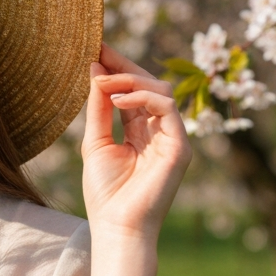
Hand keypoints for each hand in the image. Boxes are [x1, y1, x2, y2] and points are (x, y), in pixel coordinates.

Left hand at [80, 43, 191, 241]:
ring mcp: (172, 138)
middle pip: (149, 85)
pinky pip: (166, 108)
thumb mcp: (95, 142)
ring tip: (102, 81)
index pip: (132, 91)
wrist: (117, 227)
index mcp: (140, 131)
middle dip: (124, 65)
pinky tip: (117, 99)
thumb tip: (95, 70)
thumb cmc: (105, 192)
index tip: (95, 48)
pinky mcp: (180, 146)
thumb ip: (98, 108)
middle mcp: (159, 131)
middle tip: (99, 49)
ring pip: (160, 90)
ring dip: (129, 80)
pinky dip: (142, 97)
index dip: (117, 68)